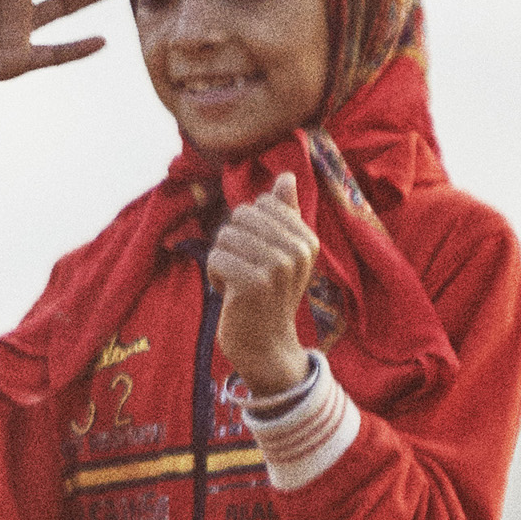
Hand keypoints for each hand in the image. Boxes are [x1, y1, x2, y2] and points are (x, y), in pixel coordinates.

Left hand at [207, 176, 322, 394]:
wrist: (266, 344)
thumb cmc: (269, 294)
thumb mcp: (283, 252)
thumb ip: (285, 213)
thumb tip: (286, 175)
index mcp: (307, 238)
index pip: (259, 204)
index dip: (248, 229)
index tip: (259, 257)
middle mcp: (298, 250)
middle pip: (239, 217)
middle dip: (232, 244)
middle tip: (246, 272)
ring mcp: (278, 267)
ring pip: (224, 236)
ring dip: (222, 261)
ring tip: (238, 284)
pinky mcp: (254, 283)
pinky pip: (215, 258)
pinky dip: (214, 276)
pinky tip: (230, 295)